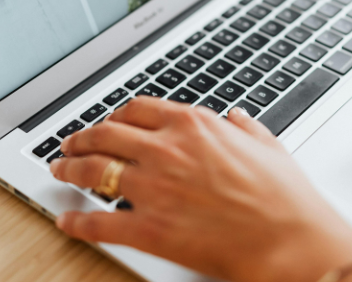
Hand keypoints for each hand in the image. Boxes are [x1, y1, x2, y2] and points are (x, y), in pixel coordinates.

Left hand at [50, 98, 351, 281]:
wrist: (291, 240)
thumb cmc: (285, 197)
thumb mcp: (268, 145)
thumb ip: (244, 127)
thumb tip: (236, 118)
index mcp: (194, 125)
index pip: (137, 110)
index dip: (114, 116)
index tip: (108, 123)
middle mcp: (167, 150)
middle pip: (105, 134)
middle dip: (81, 137)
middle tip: (69, 143)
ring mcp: (155, 188)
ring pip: (94, 170)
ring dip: (71, 168)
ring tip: (60, 170)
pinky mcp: (150, 228)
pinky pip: (100, 221)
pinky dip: (77, 221)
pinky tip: (68, 220)